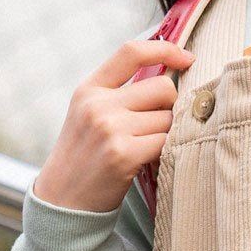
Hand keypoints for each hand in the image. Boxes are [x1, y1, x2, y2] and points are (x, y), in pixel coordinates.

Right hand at [31, 38, 196, 212]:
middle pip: (163, 87)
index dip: (166, 49)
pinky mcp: (123, 154)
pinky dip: (166, 150)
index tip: (188, 59)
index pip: (132, 51)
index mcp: (89, 89)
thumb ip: (121, 93)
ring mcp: (110, 128)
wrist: (63, 201)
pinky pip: (167, 141)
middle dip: (171, 105)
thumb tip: (172, 75)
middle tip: (156, 126)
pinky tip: (148, 160)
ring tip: (145, 147)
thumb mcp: (90, 114)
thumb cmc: (85, 156)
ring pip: (169, 117)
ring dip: (167, 132)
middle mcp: (98, 104)